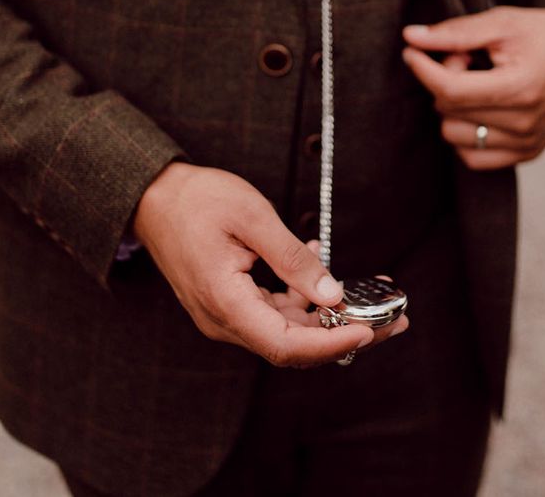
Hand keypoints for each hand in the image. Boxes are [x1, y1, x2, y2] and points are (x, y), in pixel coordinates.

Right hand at [134, 163, 407, 367]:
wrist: (153, 198)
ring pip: (286, 331)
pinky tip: (317, 269)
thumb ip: (292, 259)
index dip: (332, 345)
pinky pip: (273, 312)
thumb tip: (331, 294)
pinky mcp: (230, 304)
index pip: (286, 345)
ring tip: (369, 296)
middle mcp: (224, 320)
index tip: (370, 331)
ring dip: (328, 317)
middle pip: (292, 346)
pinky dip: (301, 299)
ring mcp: (225, 315)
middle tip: (391, 321)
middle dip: (343, 335)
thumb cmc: (197, 200)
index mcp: (225, 302)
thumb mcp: (253, 218)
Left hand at [402, 6, 544, 169]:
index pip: (450, 90)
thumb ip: (455, 32)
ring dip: (454, 109)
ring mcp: (527, 143)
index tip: (411, 52)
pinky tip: (480, 109)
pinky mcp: (527, 154)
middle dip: (445, 81)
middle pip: (448, 111)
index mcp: (521, 87)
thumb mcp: (503, 23)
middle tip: (466, 60)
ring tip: (478, 85)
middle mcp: (525, 122)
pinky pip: (472, 157)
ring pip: (453, 136)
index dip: (423, 69)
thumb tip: (410, 37)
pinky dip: (465, 134)